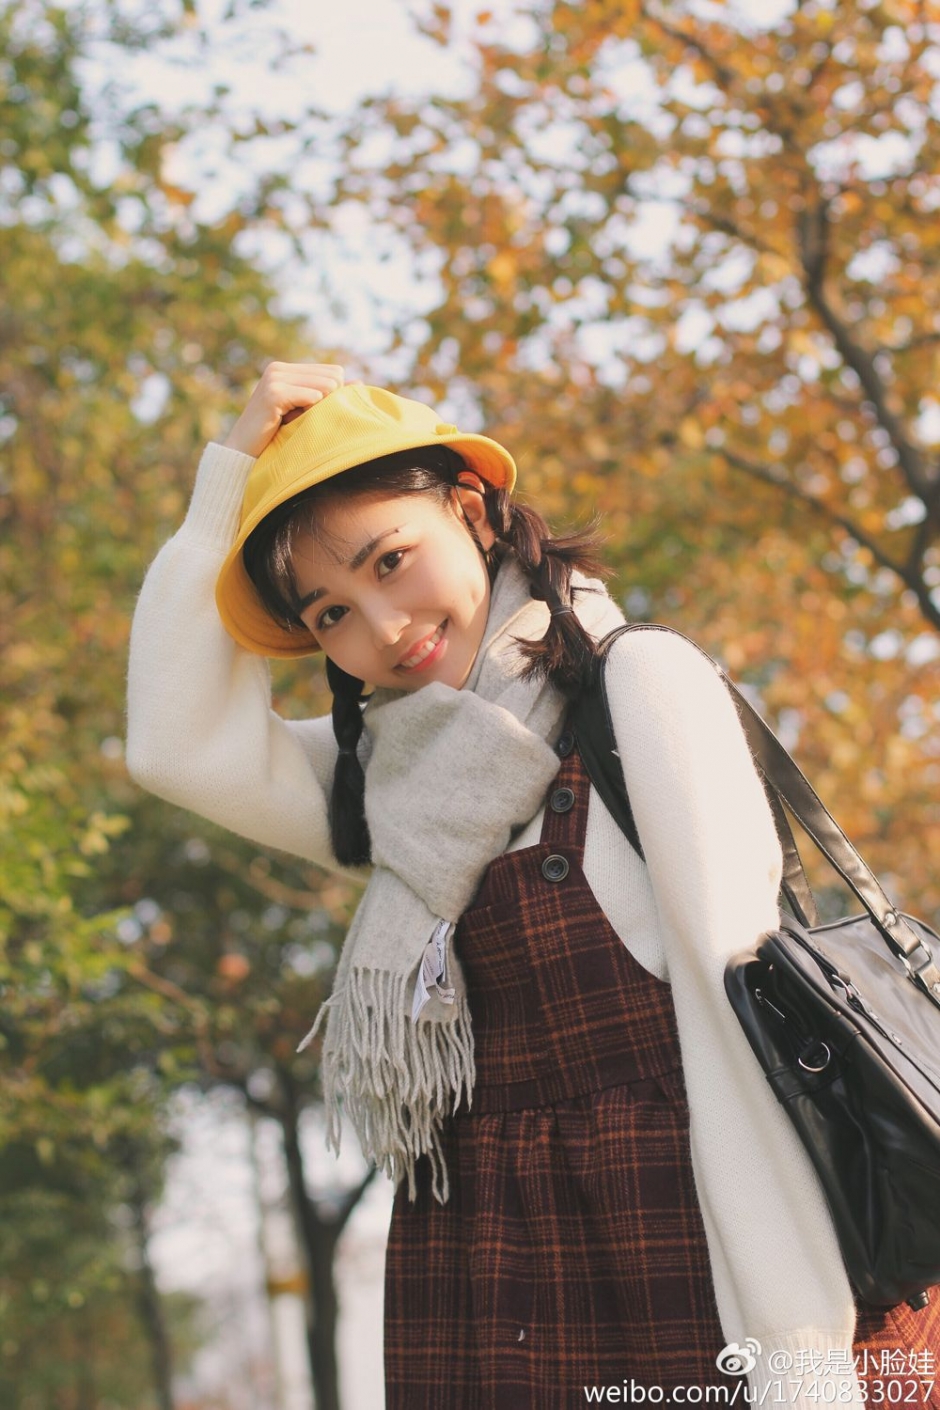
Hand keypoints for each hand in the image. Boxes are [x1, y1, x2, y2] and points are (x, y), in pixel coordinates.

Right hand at [224, 361, 345, 456]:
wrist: (244, 453)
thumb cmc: (276, 437)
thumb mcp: (305, 412)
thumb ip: (329, 395)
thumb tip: (360, 382)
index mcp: (286, 369)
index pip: (334, 371)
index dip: (333, 395)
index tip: (314, 413)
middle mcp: (279, 368)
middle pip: (334, 376)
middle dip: (329, 400)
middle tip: (307, 419)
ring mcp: (274, 378)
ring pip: (327, 385)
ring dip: (320, 408)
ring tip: (298, 421)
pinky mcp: (273, 393)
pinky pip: (312, 396)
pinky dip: (310, 411)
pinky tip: (292, 422)